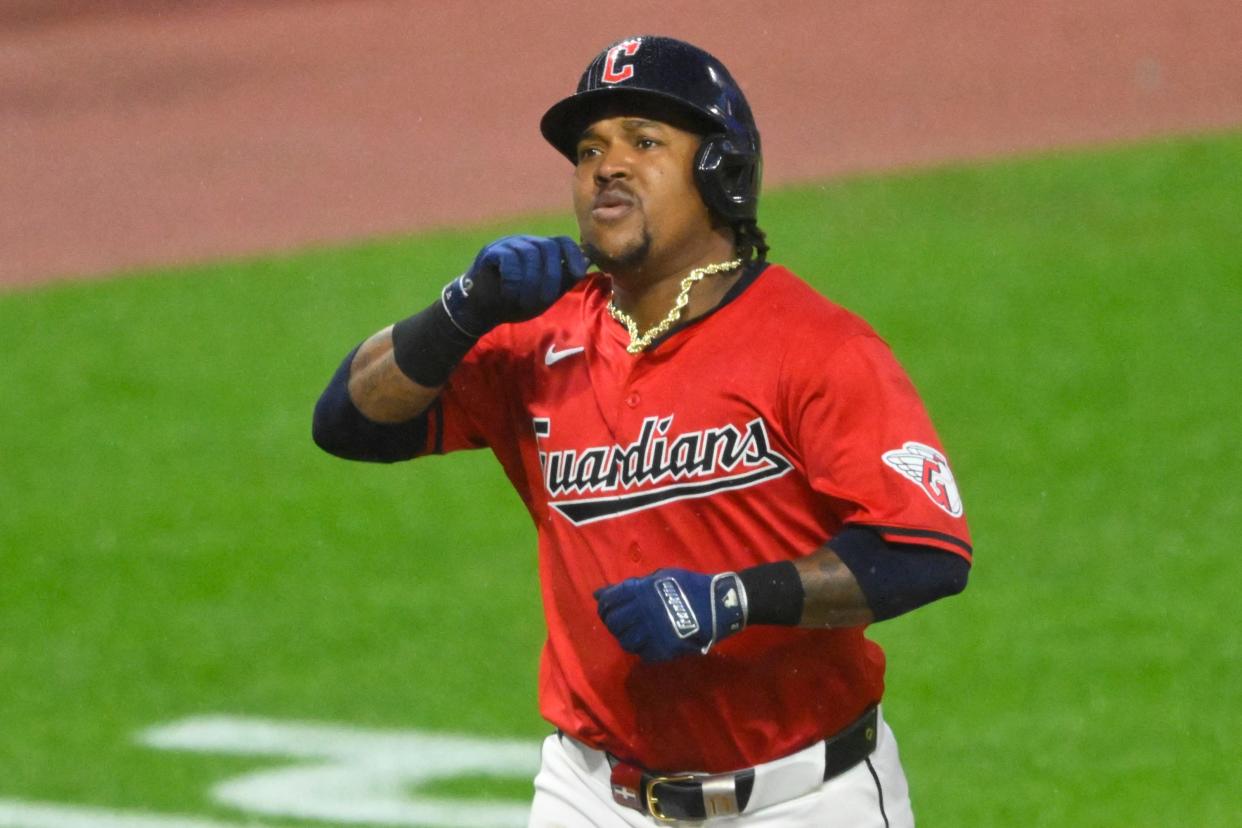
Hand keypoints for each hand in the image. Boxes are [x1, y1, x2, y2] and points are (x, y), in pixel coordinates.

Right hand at [441, 235, 588, 336]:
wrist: (481, 309)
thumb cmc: (515, 302)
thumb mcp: (545, 295)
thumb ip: (564, 280)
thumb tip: (586, 264)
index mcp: (542, 251)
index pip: (563, 241)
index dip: (574, 255)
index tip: (578, 273)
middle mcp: (527, 243)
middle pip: (548, 247)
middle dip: (551, 276)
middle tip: (544, 300)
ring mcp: (508, 244)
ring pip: (530, 254)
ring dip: (531, 283)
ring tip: (524, 302)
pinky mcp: (491, 251)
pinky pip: (509, 259)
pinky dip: (513, 280)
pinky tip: (509, 293)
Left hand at [594, 568, 747, 661]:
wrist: (718, 604)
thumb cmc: (689, 585)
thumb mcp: (660, 577)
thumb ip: (631, 585)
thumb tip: (599, 593)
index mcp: (640, 591)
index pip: (609, 601)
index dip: (605, 606)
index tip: (607, 608)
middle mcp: (642, 612)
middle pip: (613, 623)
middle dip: (613, 622)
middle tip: (620, 622)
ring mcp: (652, 633)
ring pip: (625, 641)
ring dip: (626, 637)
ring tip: (633, 633)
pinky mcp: (662, 649)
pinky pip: (642, 653)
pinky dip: (641, 648)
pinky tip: (647, 641)